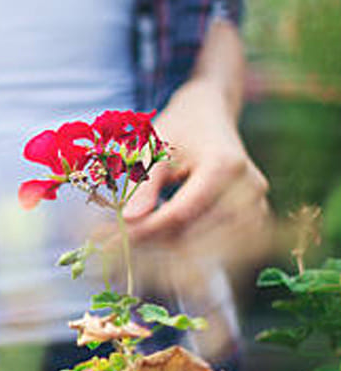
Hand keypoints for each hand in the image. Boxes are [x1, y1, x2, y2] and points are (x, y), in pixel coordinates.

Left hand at [123, 79, 271, 271]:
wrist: (211, 117)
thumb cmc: (180, 129)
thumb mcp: (155, 148)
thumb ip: (145, 184)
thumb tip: (130, 220)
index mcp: (225, 166)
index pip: (181, 213)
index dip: (145, 231)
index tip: (114, 241)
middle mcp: (248, 189)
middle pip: (194, 235)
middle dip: (152, 245)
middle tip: (115, 249)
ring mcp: (256, 206)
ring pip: (206, 249)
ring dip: (168, 253)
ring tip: (133, 247)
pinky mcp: (254, 220)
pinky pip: (220, 249)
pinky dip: (188, 253)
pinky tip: (160, 247)